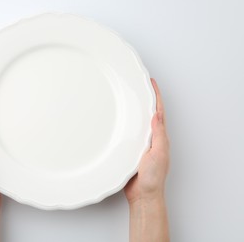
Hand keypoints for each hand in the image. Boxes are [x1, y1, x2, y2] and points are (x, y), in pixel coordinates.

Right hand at [124, 78, 169, 202]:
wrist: (143, 195)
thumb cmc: (152, 178)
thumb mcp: (158, 153)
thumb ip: (158, 134)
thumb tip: (157, 114)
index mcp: (159, 137)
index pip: (158, 112)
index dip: (156, 96)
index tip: (150, 82)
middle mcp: (151, 139)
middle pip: (148, 114)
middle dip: (145, 99)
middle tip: (138, 85)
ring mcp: (140, 145)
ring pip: (137, 123)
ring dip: (134, 110)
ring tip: (128, 97)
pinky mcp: (130, 151)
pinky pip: (128, 134)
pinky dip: (125, 124)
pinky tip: (118, 120)